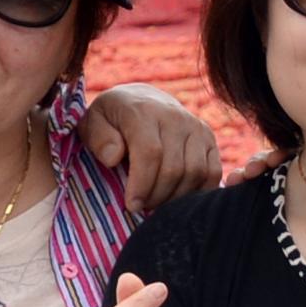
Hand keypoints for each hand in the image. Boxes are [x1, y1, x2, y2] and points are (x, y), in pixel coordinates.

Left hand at [80, 84, 224, 212]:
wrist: (142, 99)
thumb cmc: (113, 119)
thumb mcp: (93, 122)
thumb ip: (98, 138)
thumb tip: (113, 158)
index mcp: (143, 111)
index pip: (150, 153)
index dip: (142, 185)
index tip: (131, 205)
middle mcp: (175, 116)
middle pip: (174, 168)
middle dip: (157, 196)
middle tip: (142, 207)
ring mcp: (196, 127)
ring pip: (195, 173)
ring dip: (176, 197)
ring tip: (157, 202)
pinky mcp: (210, 138)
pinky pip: (212, 173)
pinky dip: (198, 191)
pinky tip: (177, 197)